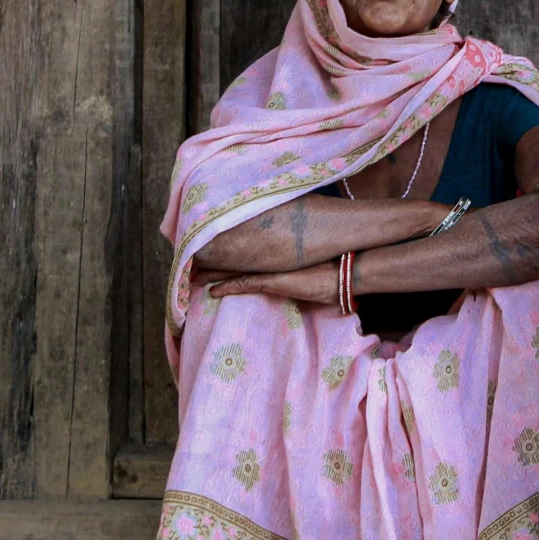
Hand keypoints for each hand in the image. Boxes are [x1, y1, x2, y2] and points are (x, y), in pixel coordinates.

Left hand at [199, 262, 340, 306]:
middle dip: (212, 257)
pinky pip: (244, 284)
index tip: (209, 247)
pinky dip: (227, 287)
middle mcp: (271, 255)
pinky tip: (211, 292)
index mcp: (277, 249)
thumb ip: (301, 255)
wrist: (347, 269)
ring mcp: (272, 267)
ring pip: (234, 268)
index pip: (245, 248)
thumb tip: (300, 256)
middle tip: (191, 256)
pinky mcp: (274, 282)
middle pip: (234, 255)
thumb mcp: (314, 259)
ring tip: (192, 275)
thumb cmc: (337, 264)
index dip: (227, 248)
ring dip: (212, 273)